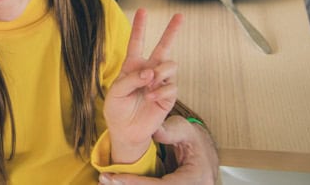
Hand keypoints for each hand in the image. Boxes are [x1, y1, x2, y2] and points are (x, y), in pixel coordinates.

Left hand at [98, 115, 217, 183]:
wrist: (205, 152)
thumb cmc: (195, 140)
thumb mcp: (186, 129)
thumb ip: (170, 131)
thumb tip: (154, 132)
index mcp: (196, 178)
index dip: (139, 184)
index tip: (117, 177)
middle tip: (104, 179)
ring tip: (105, 181)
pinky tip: (116, 182)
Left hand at [104, 10, 182, 163]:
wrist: (126, 130)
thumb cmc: (117, 108)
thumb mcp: (116, 91)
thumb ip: (131, 78)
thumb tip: (150, 72)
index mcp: (133, 65)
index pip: (137, 42)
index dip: (140, 26)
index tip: (143, 10)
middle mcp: (149, 70)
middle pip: (163, 46)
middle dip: (172, 31)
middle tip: (180, 16)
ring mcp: (160, 82)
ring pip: (170, 64)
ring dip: (160, 70)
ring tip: (150, 82)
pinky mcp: (168, 95)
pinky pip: (171, 86)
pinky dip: (161, 90)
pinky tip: (151, 97)